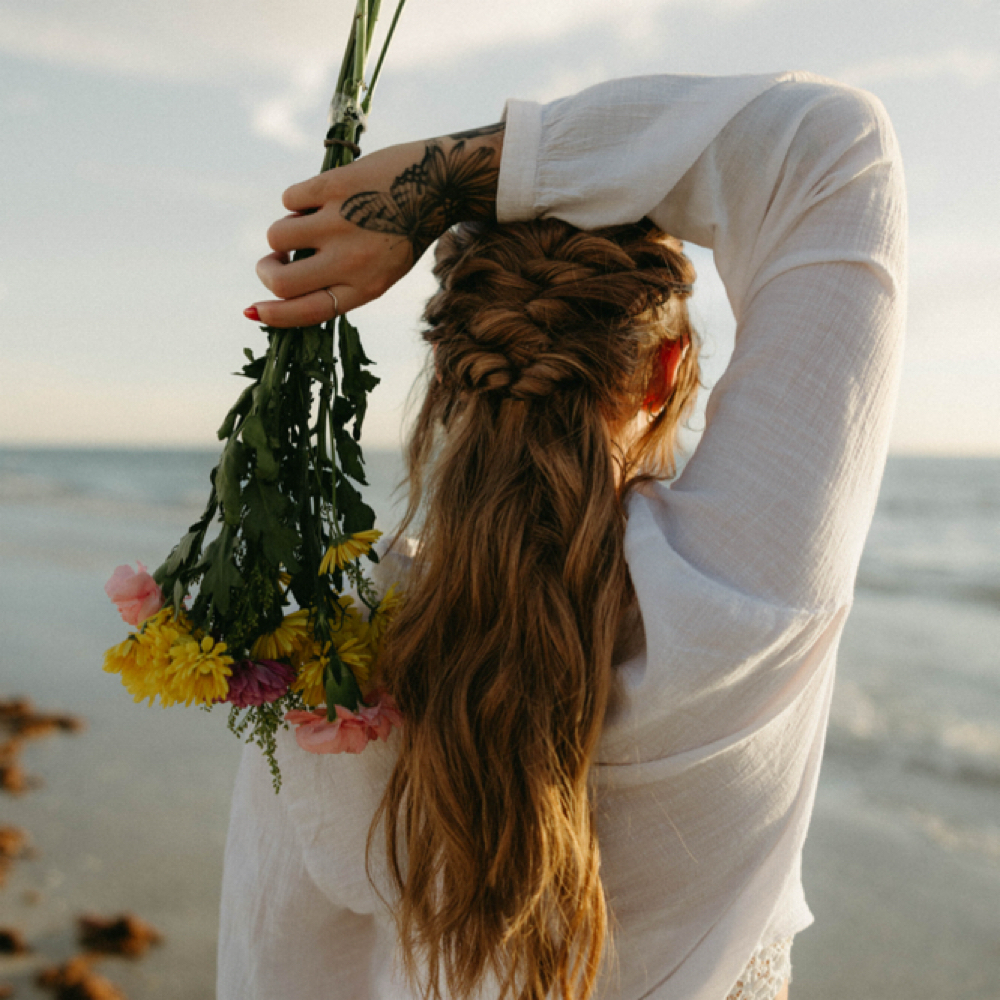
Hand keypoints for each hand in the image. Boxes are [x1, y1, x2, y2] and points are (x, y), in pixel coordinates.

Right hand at [248, 124, 504, 327]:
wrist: (438, 184)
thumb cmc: (403, 232)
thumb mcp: (381, 270)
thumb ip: (339, 282)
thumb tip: (281, 288)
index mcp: (365, 287)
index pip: (308, 312)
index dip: (275, 315)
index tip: (254, 310)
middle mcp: (352, 260)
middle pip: (282, 281)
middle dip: (266, 271)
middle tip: (273, 261)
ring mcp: (341, 222)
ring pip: (277, 236)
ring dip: (284, 231)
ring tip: (311, 222)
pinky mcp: (334, 186)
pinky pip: (289, 199)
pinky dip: (298, 199)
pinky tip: (326, 197)